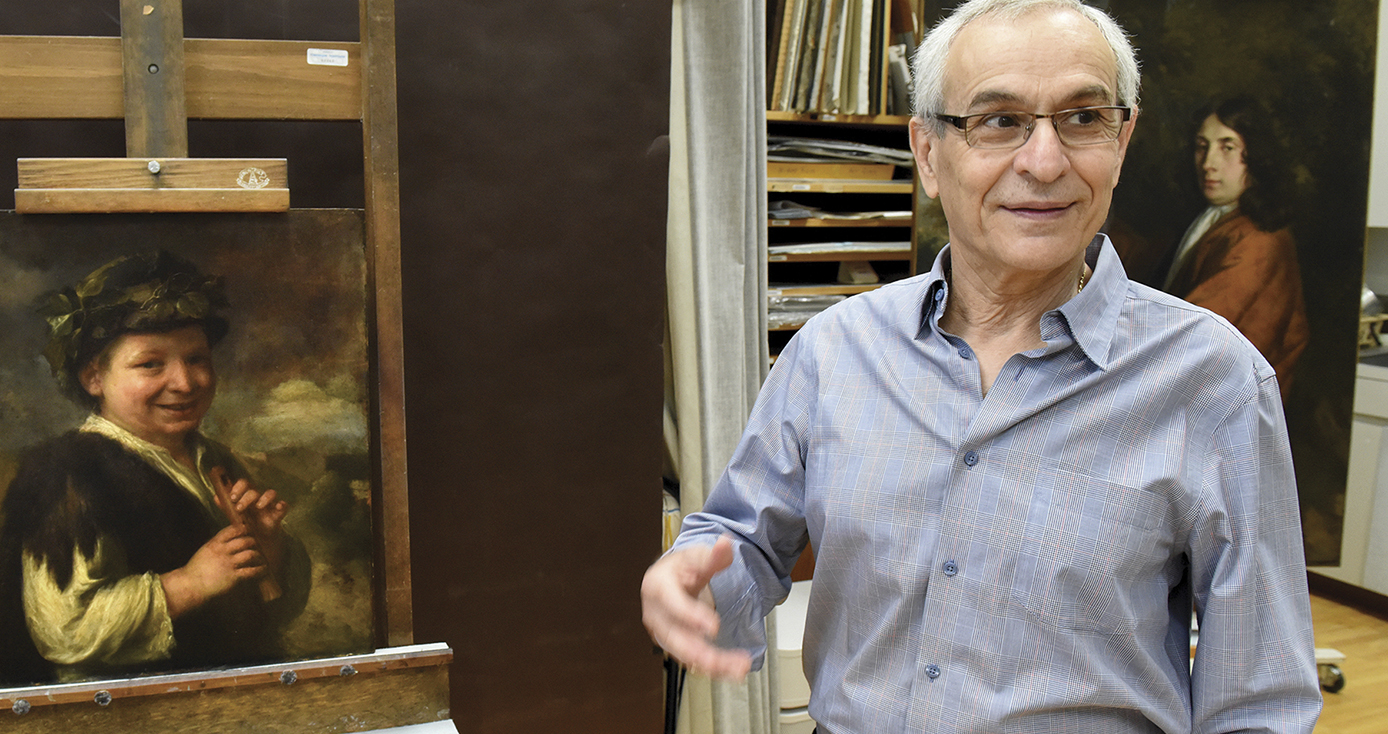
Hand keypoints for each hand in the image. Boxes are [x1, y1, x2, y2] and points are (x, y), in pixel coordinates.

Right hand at [160, 524, 265, 618]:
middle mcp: (222, 552)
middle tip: (257, 545)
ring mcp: (228, 564)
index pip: (232, 530)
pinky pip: (251, 571)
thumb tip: (229, 538)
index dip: (243, 529)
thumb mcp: (205, 551)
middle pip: (244, 541)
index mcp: (214, 544)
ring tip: (261, 558)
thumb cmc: (196, 569)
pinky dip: (259, 570)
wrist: (189, 585)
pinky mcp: (232, 577)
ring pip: (250, 554)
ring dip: (258, 556)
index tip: (249, 530)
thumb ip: (217, 544)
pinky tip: (262, 569)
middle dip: (253, 542)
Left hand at [210, 468, 287, 570]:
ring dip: (264, 498)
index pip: (243, 484)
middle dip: (246, 497)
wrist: (258, 540)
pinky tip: (278, 507)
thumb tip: (216, 496)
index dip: (238, 487)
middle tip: (239, 507)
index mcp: (246, 496)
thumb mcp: (234, 515)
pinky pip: (284, 506)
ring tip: (258, 507)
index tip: (232, 496)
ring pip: (270, 493)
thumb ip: (226, 506)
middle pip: (254, 490)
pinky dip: (282, 505)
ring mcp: (269, 505)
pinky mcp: (278, 514)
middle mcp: (258, 498)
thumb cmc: (246, 524)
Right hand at [641, 535, 752, 680]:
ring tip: (738, 667)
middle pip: (674, 637)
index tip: (713, 626)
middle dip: (699, 652)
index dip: (690, 616)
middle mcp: (656, 614)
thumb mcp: (696, 557)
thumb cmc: (680, 569)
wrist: (672, 581)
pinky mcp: (676, 646)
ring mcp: (664, 632)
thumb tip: (725, 544)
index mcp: (657, 587)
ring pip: (685, 654)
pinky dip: (713, 668)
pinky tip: (733, 670)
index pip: (671, 603)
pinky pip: (693, 660)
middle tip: (722, 660)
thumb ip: (713, 555)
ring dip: (712, 664)